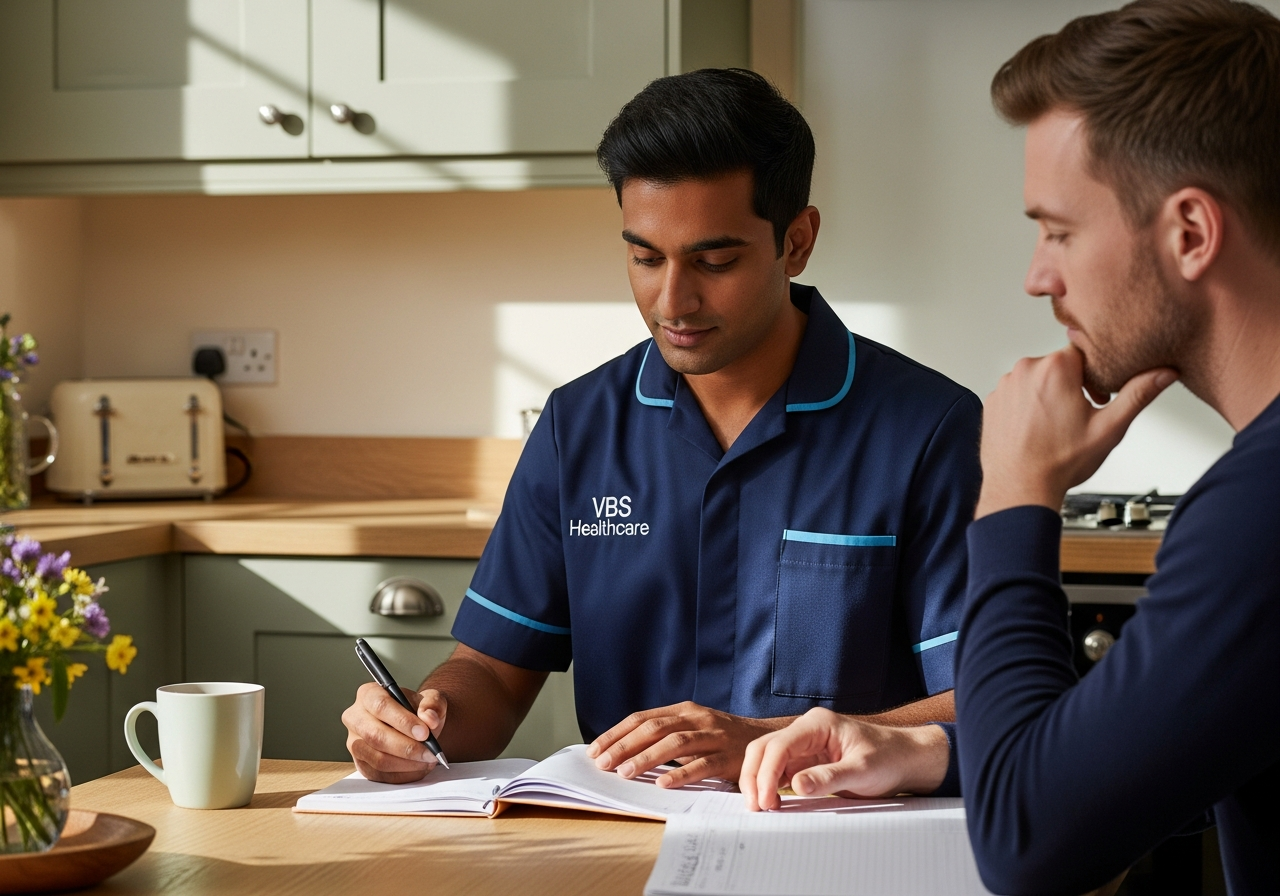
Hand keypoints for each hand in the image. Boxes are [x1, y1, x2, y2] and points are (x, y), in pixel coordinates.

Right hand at [342, 683, 447, 782]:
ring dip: (406, 764)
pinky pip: (379, 774)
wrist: (415, 726)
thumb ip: (432, 704)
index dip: (403, 721)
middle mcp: (355, 717)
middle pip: (375, 736)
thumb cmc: (418, 710)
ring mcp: (354, 742)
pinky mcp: (360, 763)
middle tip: (430, 753)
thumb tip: (429, 718)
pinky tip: (418, 768)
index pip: (381, 706)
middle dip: (406, 748)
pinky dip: (402, 775)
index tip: (424, 733)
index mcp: (369, 694)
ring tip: (427, 760)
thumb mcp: (431, 700)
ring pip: (377, 759)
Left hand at [586, 701, 788, 787]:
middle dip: (624, 746)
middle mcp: (696, 718)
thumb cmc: (722, 739)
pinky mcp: (728, 756)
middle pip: (653, 728)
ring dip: (645, 758)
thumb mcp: (693, 730)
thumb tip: (623, 752)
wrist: (768, 741)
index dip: (616, 733)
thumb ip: (665, 736)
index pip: (642, 718)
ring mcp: (713, 736)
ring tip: (624, 773)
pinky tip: (662, 783)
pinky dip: (680, 774)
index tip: (595, 749)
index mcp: (684, 710)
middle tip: (603, 763)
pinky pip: (701, 765)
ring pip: (674, 744)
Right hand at [740, 708, 949, 810]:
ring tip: (763, 808)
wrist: (906, 759)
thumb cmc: (889, 758)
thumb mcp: (862, 770)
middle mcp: (806, 731)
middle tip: (757, 807)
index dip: (766, 773)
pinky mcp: (806, 761)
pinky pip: (779, 771)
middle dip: (754, 777)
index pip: (779, 745)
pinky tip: (772, 802)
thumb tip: (796, 786)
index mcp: (817, 724)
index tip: (766, 800)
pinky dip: (770, 785)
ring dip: (759, 781)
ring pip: (767, 759)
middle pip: (764, 749)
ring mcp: (804, 745)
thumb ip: (829, 778)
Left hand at [976, 347, 1175, 517]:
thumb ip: (1138, 394)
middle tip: (1078, 416)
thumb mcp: (1109, 428)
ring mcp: (1005, 385)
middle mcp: (1025, 370)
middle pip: (1059, 365)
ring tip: (1056, 426)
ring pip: (1037, 379)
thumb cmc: (1060, 462)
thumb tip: (1164, 373)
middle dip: (1073, 385)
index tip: (1098, 397)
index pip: (1085, 352)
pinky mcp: (992, 400)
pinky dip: (1027, 406)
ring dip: (1049, 395)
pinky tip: (1036, 429)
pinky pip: (1017, 393)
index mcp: (1055, 368)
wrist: (1019, 487)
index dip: (1096, 375)